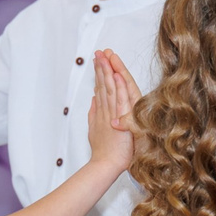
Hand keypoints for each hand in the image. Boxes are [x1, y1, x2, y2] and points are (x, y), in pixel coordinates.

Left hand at [86, 49, 140, 171]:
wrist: (110, 164)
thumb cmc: (111, 150)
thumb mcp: (100, 126)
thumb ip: (96, 111)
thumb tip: (94, 97)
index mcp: (113, 110)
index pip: (108, 86)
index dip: (104, 71)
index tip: (99, 58)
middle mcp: (117, 109)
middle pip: (111, 84)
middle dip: (106, 66)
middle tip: (101, 50)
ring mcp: (118, 114)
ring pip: (114, 88)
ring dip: (110, 71)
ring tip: (105, 57)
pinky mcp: (121, 120)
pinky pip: (120, 100)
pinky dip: (119, 88)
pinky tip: (116, 76)